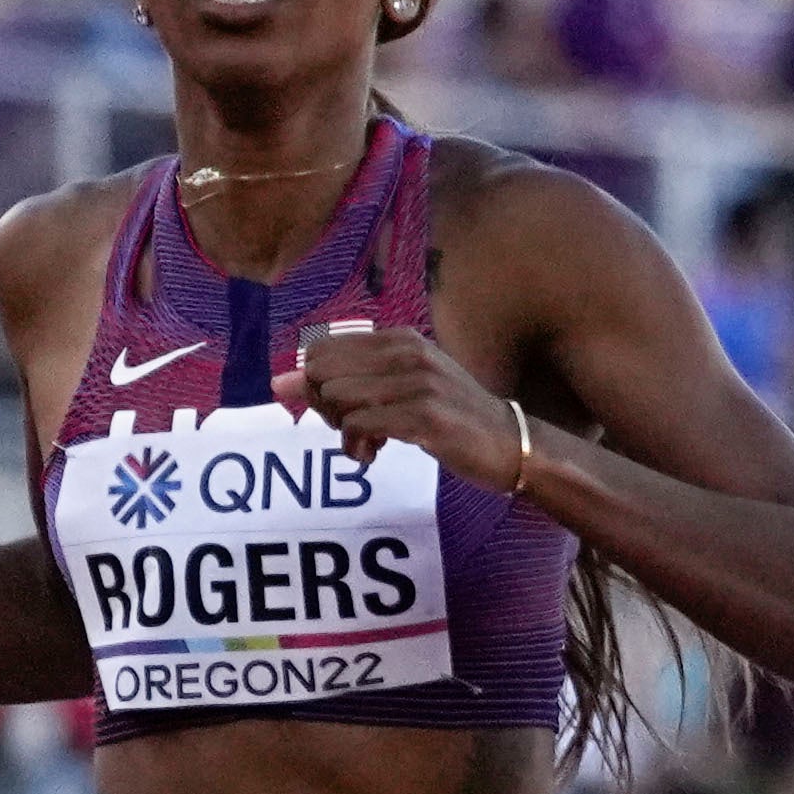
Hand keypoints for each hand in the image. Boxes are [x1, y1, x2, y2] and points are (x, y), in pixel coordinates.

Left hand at [278, 321, 536, 490]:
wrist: (513, 445)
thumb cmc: (455, 417)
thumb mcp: (403, 387)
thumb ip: (347, 380)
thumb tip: (279, 383)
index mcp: (401, 338)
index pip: (322, 351)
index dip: (320, 385)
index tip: (346, 408)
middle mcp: (408, 352)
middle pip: (322, 373)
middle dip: (325, 407)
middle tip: (353, 427)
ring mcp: (418, 382)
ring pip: (337, 398)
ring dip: (342, 431)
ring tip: (369, 444)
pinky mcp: (425, 415)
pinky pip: (360, 425)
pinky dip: (356, 446)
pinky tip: (373, 455)